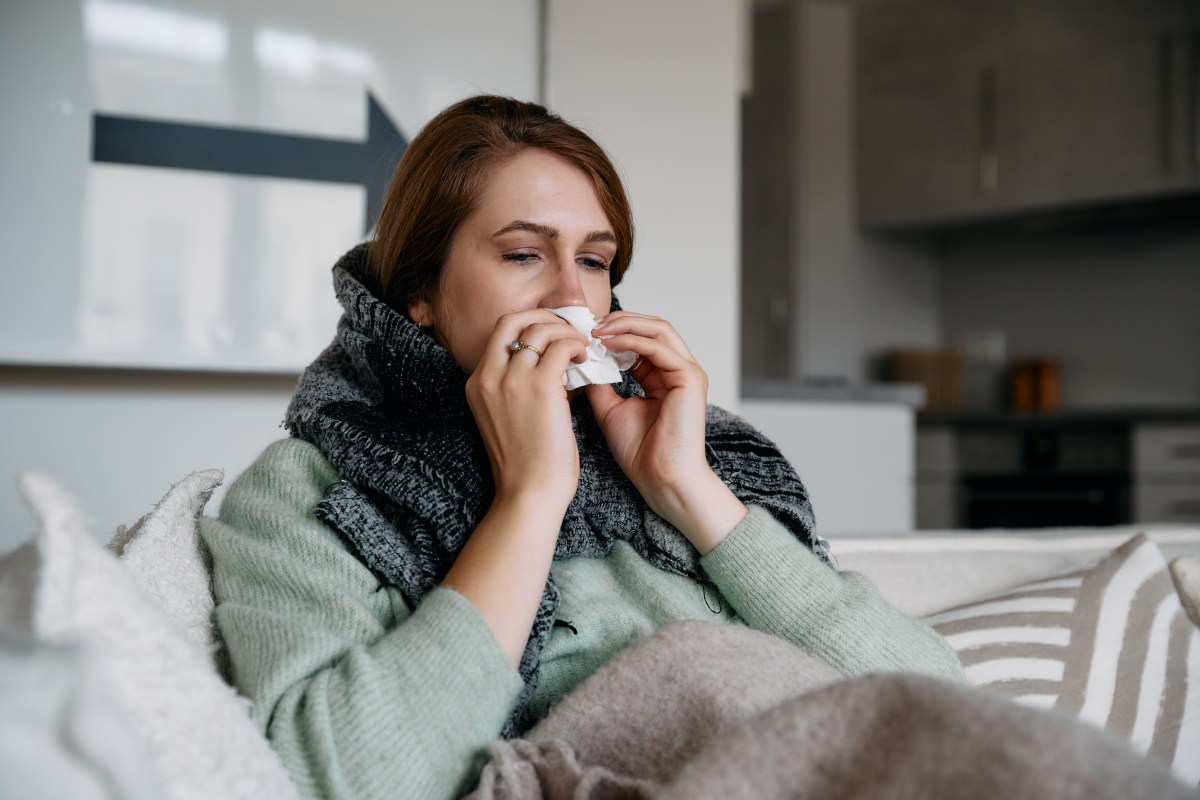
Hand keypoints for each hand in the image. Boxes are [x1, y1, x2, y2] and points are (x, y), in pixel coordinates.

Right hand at [465, 309, 588, 509]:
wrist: (528, 493)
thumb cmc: (526, 465)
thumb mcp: (506, 419)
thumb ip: (517, 390)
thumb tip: (550, 366)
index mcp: (477, 384)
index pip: (500, 334)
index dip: (528, 325)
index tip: (551, 332)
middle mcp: (488, 376)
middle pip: (514, 320)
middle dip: (544, 317)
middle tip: (568, 330)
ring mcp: (512, 379)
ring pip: (540, 330)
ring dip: (566, 332)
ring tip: (582, 349)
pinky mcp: (540, 387)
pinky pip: (562, 347)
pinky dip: (577, 346)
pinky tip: (586, 360)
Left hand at [585, 312, 745, 552]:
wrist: (661, 479)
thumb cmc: (641, 453)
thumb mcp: (610, 409)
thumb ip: (601, 383)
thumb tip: (581, 360)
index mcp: (663, 376)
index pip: (641, 339)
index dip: (612, 331)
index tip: (582, 332)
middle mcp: (678, 370)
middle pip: (652, 327)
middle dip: (618, 321)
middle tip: (587, 323)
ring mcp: (687, 372)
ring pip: (658, 329)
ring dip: (624, 325)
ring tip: (595, 330)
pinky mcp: (690, 378)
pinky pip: (658, 347)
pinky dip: (630, 340)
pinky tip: (606, 343)